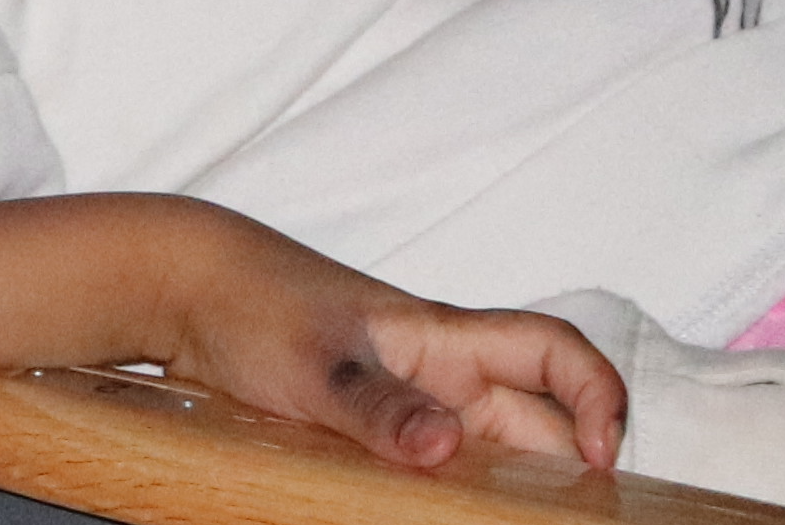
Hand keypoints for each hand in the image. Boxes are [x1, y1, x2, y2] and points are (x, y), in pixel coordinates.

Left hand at [0, 195, 627, 472]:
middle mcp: (440, 367)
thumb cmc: (252, 306)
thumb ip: (380, 407)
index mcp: (444, 338)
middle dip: (563, 466)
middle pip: (536, 417)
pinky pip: (436, 458)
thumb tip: (447, 448)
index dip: (598, 397)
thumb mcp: (314, 366)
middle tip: (566, 521)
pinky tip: (444, 515)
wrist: (186, 283)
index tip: (598, 458)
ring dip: (508, 485)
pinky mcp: (372, 418)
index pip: (555, 352)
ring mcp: (408, 394)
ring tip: (516, 524)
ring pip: (489, 444)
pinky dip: (454, 490)